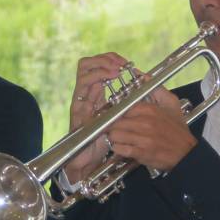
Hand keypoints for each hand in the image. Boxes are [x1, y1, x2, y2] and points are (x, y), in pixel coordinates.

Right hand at [62, 53, 127, 185]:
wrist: (89, 160)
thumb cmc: (104, 142)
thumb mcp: (120, 119)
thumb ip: (128, 103)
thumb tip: (142, 86)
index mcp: (95, 94)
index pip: (97, 66)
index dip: (109, 59)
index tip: (125, 63)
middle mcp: (85, 94)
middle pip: (86, 64)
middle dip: (104, 59)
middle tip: (120, 64)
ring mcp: (79, 100)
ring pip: (83, 72)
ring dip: (100, 66)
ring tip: (115, 69)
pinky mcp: (76, 109)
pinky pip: (82, 88)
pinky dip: (94, 80)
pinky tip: (105, 81)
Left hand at [102, 87, 196, 174]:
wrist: (187, 152)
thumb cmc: (177, 128)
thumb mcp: (172, 104)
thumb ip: (156, 89)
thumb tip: (142, 74)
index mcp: (149, 109)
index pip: (121, 107)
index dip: (116, 112)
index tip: (117, 116)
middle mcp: (144, 123)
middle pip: (114, 121)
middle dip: (113, 125)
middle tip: (117, 128)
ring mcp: (142, 138)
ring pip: (114, 135)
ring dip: (114, 137)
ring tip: (120, 138)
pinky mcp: (141, 153)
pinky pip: (119, 149)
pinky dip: (118, 148)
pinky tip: (123, 147)